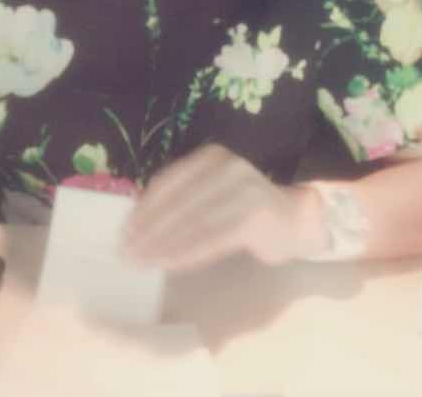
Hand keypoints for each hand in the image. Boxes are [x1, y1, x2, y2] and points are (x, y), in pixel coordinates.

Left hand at [123, 143, 326, 270]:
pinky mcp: (255, 216)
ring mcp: (243, 189)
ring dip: (164, 244)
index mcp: (210, 157)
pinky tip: (170, 264)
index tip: (124, 232)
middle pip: (177, 203)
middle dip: (149, 231)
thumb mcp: (211, 192)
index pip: (167, 182)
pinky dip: (188, 252)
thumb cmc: (244, 209)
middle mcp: (226, 166)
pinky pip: (213, 238)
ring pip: (193, 221)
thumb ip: (183, 199)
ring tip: (144, 262)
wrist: (297, 219)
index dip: (143, 209)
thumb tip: (138, 224)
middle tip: (128, 253)